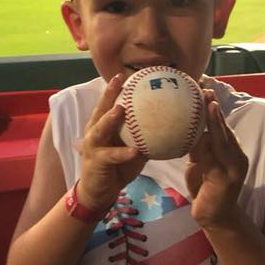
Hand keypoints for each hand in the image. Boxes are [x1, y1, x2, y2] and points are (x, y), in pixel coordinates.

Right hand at [75, 73, 146, 212]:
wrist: (98, 192)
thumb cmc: (117, 167)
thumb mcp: (133, 148)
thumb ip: (145, 136)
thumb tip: (171, 126)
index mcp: (103, 126)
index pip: (109, 102)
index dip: (116, 87)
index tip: (126, 72)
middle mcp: (95, 132)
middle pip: (101, 108)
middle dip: (109, 93)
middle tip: (119, 79)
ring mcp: (93, 146)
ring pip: (100, 128)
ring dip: (110, 118)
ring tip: (121, 109)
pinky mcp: (96, 162)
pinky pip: (111, 156)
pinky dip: (123, 153)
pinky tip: (135, 151)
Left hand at [185, 90, 248, 228]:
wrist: (214, 217)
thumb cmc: (205, 187)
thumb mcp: (201, 163)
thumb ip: (198, 147)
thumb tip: (185, 128)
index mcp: (232, 150)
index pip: (223, 125)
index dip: (215, 109)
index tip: (205, 91)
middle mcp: (237, 156)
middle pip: (224, 128)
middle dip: (215, 109)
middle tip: (206, 91)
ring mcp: (234, 167)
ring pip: (222, 140)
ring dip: (215, 121)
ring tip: (209, 105)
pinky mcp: (226, 179)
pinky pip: (213, 158)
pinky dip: (205, 145)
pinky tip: (199, 135)